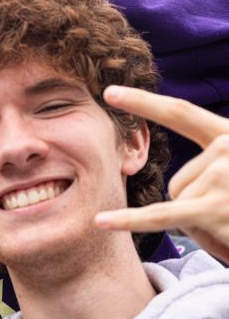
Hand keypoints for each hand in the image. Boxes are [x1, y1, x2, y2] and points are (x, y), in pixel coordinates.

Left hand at [95, 85, 228, 262]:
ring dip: (201, 225)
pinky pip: (165, 217)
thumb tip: (175, 190)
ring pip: (177, 203)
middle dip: (196, 205)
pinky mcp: (216, 210)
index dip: (144, 102)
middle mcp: (228, 150)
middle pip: (178, 180)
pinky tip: (102, 222)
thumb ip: (216, 166)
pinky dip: (131, 221)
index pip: (181, 113)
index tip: (109, 92)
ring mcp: (223, 180)